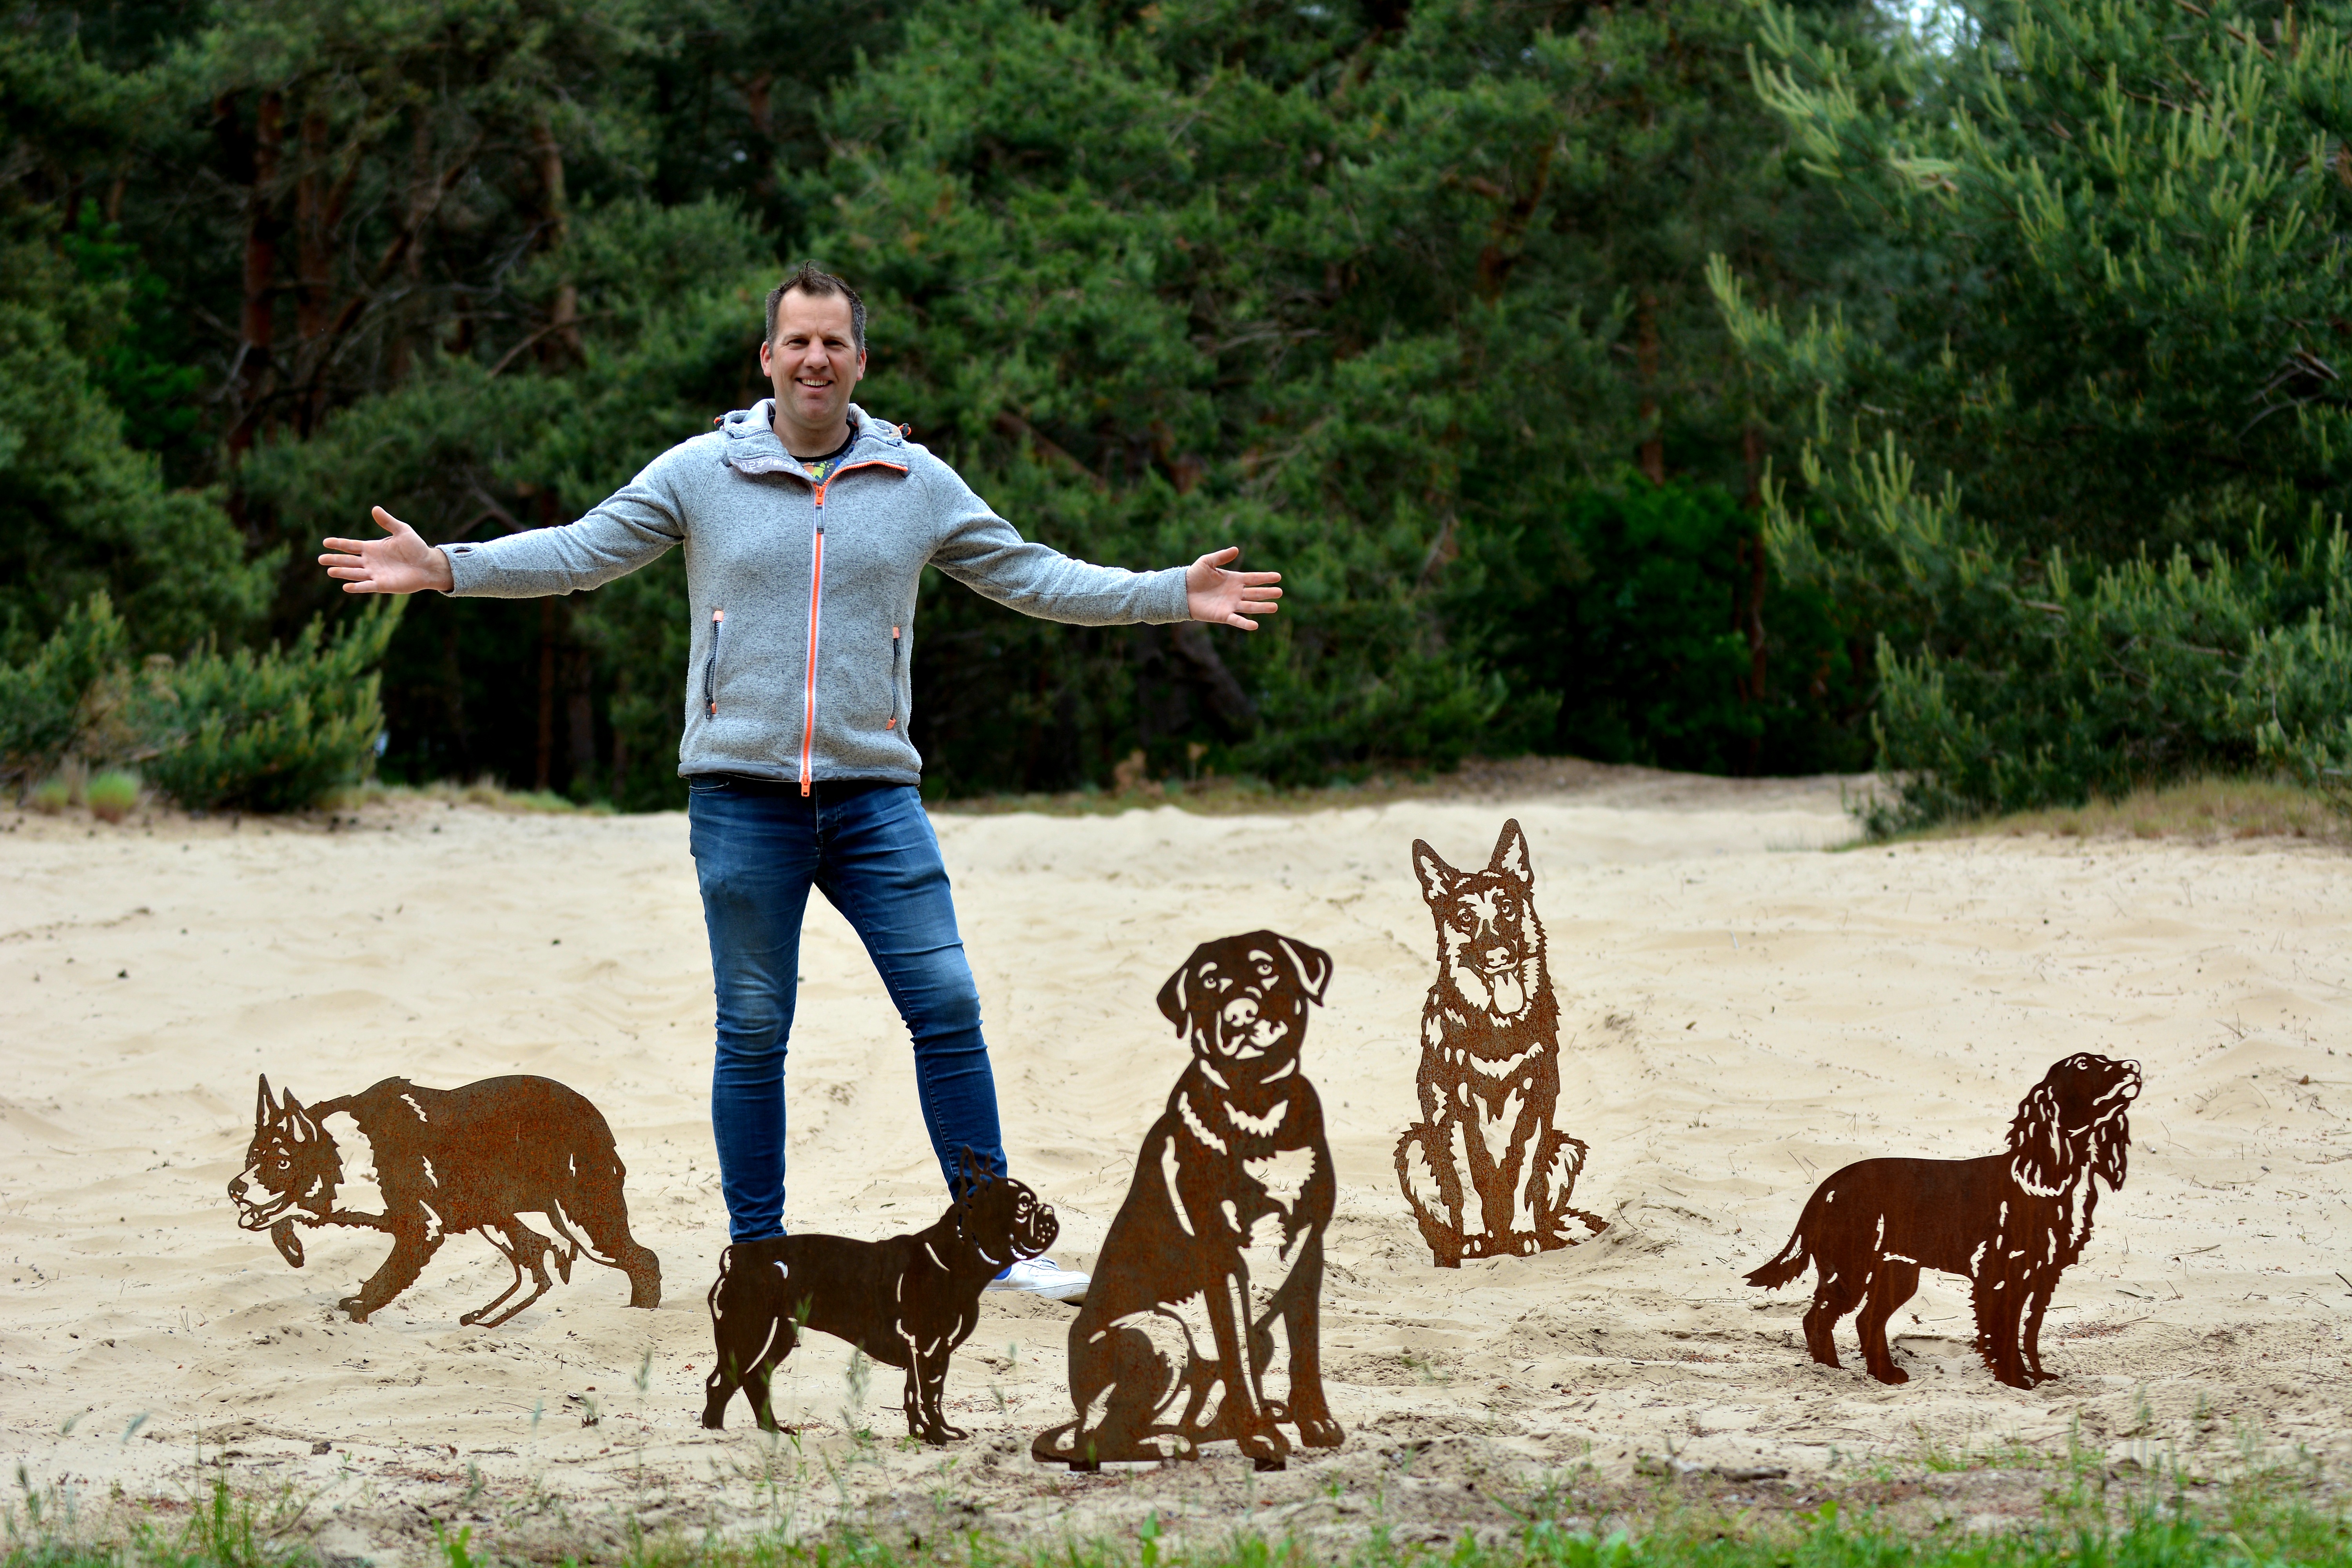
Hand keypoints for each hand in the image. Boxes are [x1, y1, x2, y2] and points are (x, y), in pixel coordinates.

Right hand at [321, 507, 453, 594]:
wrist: (429, 565)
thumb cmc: (416, 548)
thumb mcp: (402, 531)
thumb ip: (387, 521)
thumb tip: (374, 508)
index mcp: (372, 548)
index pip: (350, 546)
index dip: (338, 544)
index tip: (325, 542)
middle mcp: (370, 561)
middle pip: (348, 561)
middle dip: (335, 560)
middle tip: (320, 559)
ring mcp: (375, 573)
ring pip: (355, 573)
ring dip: (343, 573)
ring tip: (330, 571)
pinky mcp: (382, 585)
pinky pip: (367, 586)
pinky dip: (357, 587)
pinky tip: (346, 587)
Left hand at [1185, 547, 1281, 629]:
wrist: (1181, 591)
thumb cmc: (1194, 575)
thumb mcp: (1207, 562)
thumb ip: (1221, 556)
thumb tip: (1236, 549)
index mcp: (1234, 579)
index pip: (1254, 578)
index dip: (1266, 578)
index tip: (1278, 577)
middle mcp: (1235, 593)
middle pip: (1255, 593)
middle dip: (1268, 593)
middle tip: (1280, 592)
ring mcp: (1231, 605)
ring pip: (1250, 606)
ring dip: (1262, 608)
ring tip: (1275, 607)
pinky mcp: (1223, 615)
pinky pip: (1236, 620)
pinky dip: (1245, 623)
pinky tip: (1255, 626)